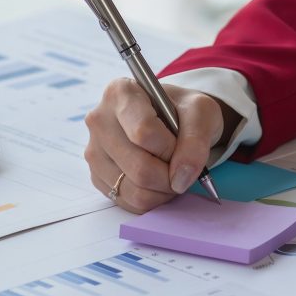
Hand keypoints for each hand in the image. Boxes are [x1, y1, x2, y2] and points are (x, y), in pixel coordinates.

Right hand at [84, 78, 238, 212]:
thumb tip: (180, 178)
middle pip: (139, 167)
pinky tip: (156, 181)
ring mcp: (94, 149)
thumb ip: (196, 140)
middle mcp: (99, 120)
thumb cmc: (182, 111)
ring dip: (163, 191)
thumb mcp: (201, 112)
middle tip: (181, 166)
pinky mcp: (96, 175)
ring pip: (133, 190)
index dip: (171, 148)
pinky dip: (151, 199)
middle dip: (170, 175)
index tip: (181, 144)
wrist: (170, 120)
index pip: (144, 132)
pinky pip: (127, 202)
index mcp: (120, 93)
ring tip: (170, 173)